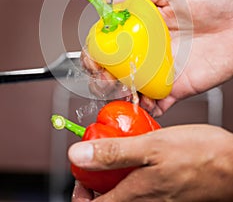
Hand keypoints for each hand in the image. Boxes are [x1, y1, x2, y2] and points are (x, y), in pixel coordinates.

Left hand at [69, 124, 232, 200]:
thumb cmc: (200, 155)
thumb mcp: (152, 146)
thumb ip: (114, 153)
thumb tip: (78, 156)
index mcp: (135, 195)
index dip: (79, 191)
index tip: (79, 171)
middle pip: (107, 199)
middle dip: (96, 179)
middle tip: (97, 155)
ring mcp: (158, 199)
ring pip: (124, 192)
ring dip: (115, 173)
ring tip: (118, 150)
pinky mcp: (168, 191)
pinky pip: (141, 186)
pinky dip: (134, 170)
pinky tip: (141, 151)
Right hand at [83, 0, 232, 115]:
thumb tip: (107, 1)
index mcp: (139, 27)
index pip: (106, 42)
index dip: (94, 51)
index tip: (93, 57)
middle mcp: (145, 50)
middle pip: (111, 69)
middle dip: (100, 78)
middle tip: (105, 77)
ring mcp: (158, 70)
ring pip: (127, 89)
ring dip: (118, 95)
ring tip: (122, 89)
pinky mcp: (174, 87)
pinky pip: (154, 104)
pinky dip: (144, 110)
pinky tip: (143, 103)